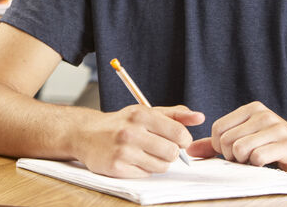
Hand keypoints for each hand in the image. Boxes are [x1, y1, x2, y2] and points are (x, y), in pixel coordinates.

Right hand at [75, 104, 203, 177]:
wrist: (86, 134)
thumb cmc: (121, 123)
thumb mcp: (146, 112)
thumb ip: (174, 114)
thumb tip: (199, 117)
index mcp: (141, 114)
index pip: (179, 133)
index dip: (183, 140)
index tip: (177, 140)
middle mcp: (131, 131)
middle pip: (172, 153)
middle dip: (170, 153)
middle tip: (159, 147)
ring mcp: (123, 151)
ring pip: (161, 166)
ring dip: (157, 162)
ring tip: (144, 153)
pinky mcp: (117, 168)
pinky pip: (146, 174)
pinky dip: (143, 169)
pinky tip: (132, 160)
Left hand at [187, 101, 286, 172]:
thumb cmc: (272, 146)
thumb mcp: (244, 139)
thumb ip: (215, 144)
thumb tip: (190, 150)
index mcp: (250, 109)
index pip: (217, 128)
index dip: (218, 146)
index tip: (230, 153)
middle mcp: (263, 114)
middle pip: (226, 140)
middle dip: (231, 156)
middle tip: (245, 159)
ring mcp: (276, 127)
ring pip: (240, 149)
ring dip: (245, 162)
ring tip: (255, 161)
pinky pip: (257, 157)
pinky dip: (258, 166)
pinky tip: (267, 164)